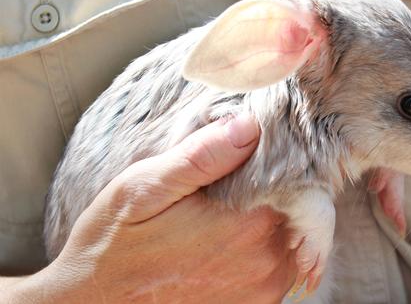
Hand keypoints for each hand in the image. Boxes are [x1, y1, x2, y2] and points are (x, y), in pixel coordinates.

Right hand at [5, 114, 295, 303]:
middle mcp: (266, 260)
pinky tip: (225, 246)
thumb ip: (201, 157)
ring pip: (290, 238)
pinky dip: (262, 252)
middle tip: (228, 187)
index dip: (272, 161)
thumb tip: (250, 125)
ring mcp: (265, 290)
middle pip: (295, 208)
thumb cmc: (114, 247)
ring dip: (268, 224)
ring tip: (224, 218)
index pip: (291, 176)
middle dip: (270, 192)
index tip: (245, 158)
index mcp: (248, 223)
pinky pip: (279, 269)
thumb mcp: (144, 189)